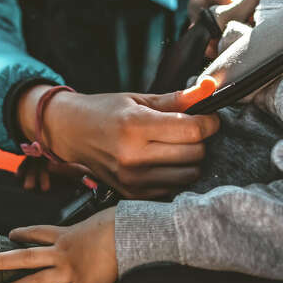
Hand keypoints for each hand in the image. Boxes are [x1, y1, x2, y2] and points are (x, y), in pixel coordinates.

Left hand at [0, 208, 117, 282]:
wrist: (128, 233)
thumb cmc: (118, 223)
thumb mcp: (100, 217)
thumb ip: (93, 226)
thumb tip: (103, 222)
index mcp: (67, 233)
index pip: (39, 231)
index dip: (23, 233)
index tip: (10, 234)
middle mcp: (61, 252)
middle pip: (26, 256)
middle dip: (3, 260)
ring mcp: (68, 271)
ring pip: (35, 281)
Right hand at [23, 84, 219, 198]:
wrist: (73, 133)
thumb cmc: (106, 112)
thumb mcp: (139, 99)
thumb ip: (176, 99)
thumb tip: (209, 89)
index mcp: (135, 126)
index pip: (192, 130)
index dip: (208, 122)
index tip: (208, 117)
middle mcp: (134, 156)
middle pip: (195, 153)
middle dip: (199, 139)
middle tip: (189, 129)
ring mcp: (133, 179)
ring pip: (189, 173)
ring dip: (190, 159)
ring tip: (175, 145)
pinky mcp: (133, 193)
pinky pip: (174, 187)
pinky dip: (175, 174)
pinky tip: (163, 160)